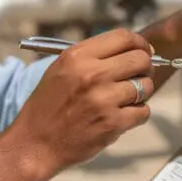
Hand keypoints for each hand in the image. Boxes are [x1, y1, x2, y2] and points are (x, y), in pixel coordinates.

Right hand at [10, 29, 154, 176]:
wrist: (35, 143)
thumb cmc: (48, 107)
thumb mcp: (61, 69)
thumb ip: (92, 57)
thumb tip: (131, 50)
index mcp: (78, 56)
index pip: (124, 37)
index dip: (140, 43)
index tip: (144, 51)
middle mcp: (92, 74)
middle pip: (140, 59)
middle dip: (145, 67)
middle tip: (139, 76)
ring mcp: (104, 99)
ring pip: (145, 86)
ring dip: (142, 92)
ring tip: (127, 99)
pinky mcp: (112, 123)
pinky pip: (143, 111)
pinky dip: (138, 114)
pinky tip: (123, 116)